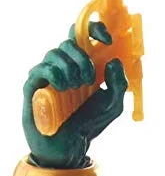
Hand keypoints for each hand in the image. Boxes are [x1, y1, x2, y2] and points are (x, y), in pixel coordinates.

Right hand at [22, 23, 126, 169]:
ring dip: (70, 68)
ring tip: (76, 88)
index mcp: (84, 64)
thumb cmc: (89, 122)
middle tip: (89, 78)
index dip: (95, 29)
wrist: (69, 145)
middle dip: (83, 57)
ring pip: (55, 52)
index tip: (107, 39)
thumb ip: (119, 85)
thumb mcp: (112, 106)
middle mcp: (65, 64)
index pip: (85, 35)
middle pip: (70, 40)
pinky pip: (43, 68)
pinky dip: (56, 75)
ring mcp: (48, 72)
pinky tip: (63, 88)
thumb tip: (114, 62)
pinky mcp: (35, 84)